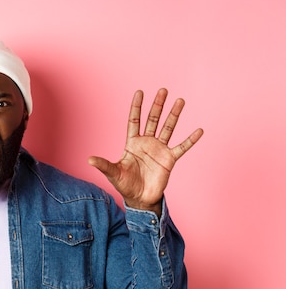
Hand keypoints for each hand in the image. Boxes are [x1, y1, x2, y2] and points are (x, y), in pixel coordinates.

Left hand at [88, 88, 202, 215]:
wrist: (140, 198)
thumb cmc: (125, 185)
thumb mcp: (113, 173)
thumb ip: (103, 165)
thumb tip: (89, 159)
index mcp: (132, 143)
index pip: (134, 120)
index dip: (136, 107)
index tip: (140, 92)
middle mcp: (147, 143)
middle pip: (152, 120)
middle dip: (157, 106)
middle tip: (163, 90)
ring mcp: (159, 149)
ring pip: (168, 128)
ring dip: (174, 115)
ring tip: (180, 101)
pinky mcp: (169, 159)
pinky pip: (182, 147)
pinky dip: (190, 140)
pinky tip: (199, 130)